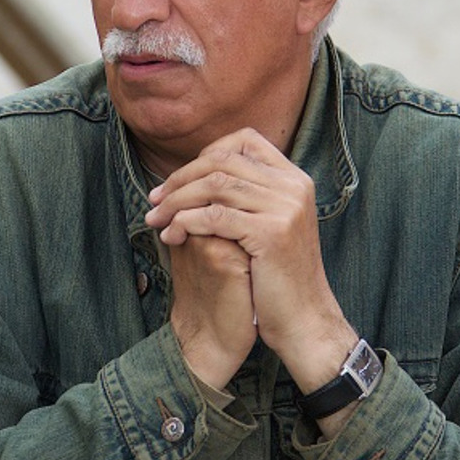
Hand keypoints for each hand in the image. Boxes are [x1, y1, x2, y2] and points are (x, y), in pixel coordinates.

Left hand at [146, 128, 357, 394]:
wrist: (304, 319)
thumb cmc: (277, 275)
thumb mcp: (270, 223)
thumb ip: (246, 194)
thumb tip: (197, 172)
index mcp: (294, 179)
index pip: (245, 140)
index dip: (207, 154)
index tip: (181, 179)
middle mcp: (293, 187)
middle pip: (223, 160)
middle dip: (181, 178)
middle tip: (155, 199)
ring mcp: (286, 208)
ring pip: (215, 185)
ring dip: (176, 201)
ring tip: (156, 219)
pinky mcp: (272, 234)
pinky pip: (215, 217)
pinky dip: (185, 223)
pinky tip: (171, 236)